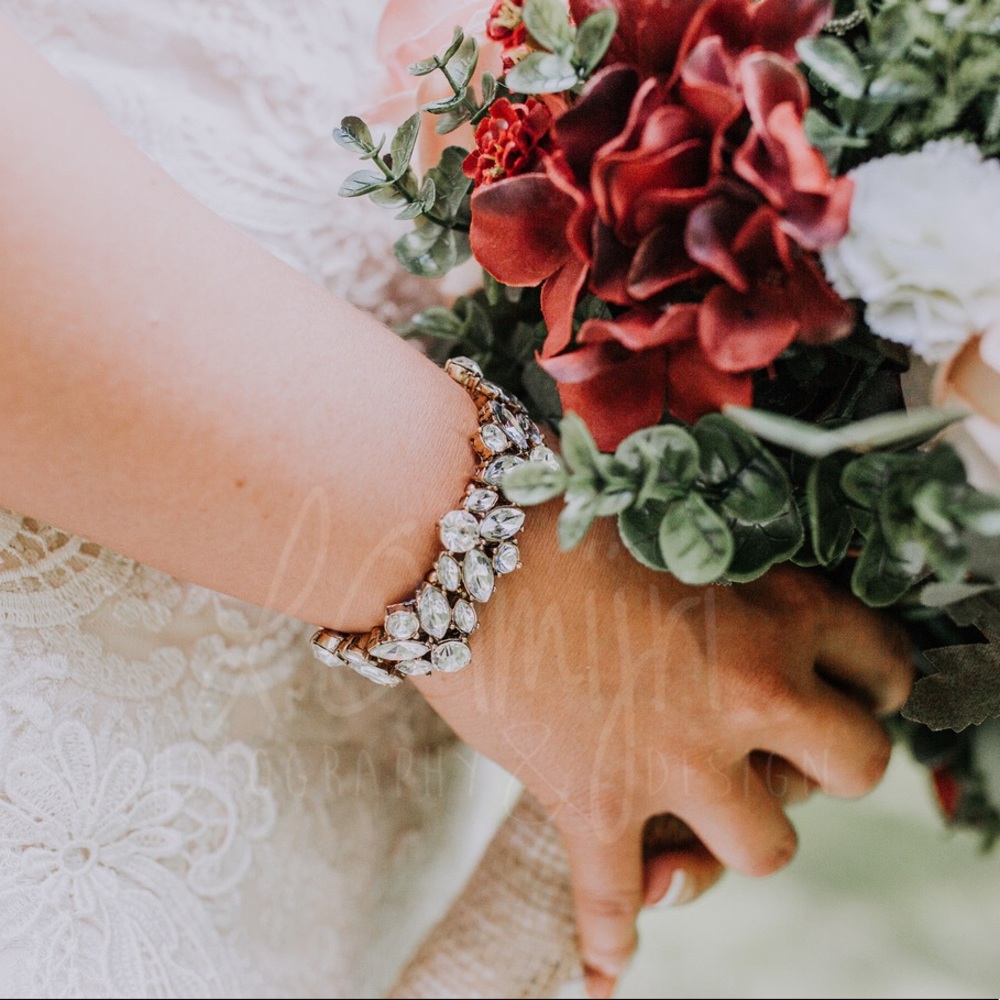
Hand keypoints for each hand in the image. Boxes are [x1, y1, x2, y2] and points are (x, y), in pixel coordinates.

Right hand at [412, 503, 912, 997]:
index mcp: (772, 610)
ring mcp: (671, 758)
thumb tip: (748, 627)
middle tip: (781, 752)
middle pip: (856, 769)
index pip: (882, 664)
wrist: (455, 536)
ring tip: (696, 819)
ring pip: (764, 851)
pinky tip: (606, 969)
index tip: (845, 689)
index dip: (870, 682)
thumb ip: (728, 584)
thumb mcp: (672, 531)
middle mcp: (744, 692)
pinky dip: (611, 936)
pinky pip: (617, 901)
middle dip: (826, 766)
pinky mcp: (592, 804)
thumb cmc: (559, 513)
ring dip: (735, 838)